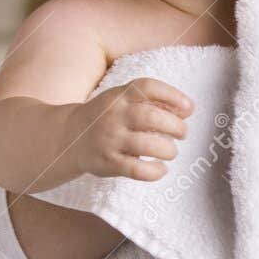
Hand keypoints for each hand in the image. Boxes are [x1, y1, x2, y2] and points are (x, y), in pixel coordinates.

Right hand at [63, 77, 192, 181]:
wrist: (69, 137)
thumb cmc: (106, 117)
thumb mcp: (122, 101)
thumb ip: (152, 101)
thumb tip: (187, 109)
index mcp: (119, 96)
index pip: (147, 87)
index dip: (173, 95)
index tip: (189, 108)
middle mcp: (114, 115)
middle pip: (150, 117)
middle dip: (175, 126)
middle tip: (182, 134)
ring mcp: (110, 140)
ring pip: (146, 145)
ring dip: (168, 150)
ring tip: (171, 151)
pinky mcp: (108, 163)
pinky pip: (137, 170)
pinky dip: (155, 171)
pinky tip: (161, 168)